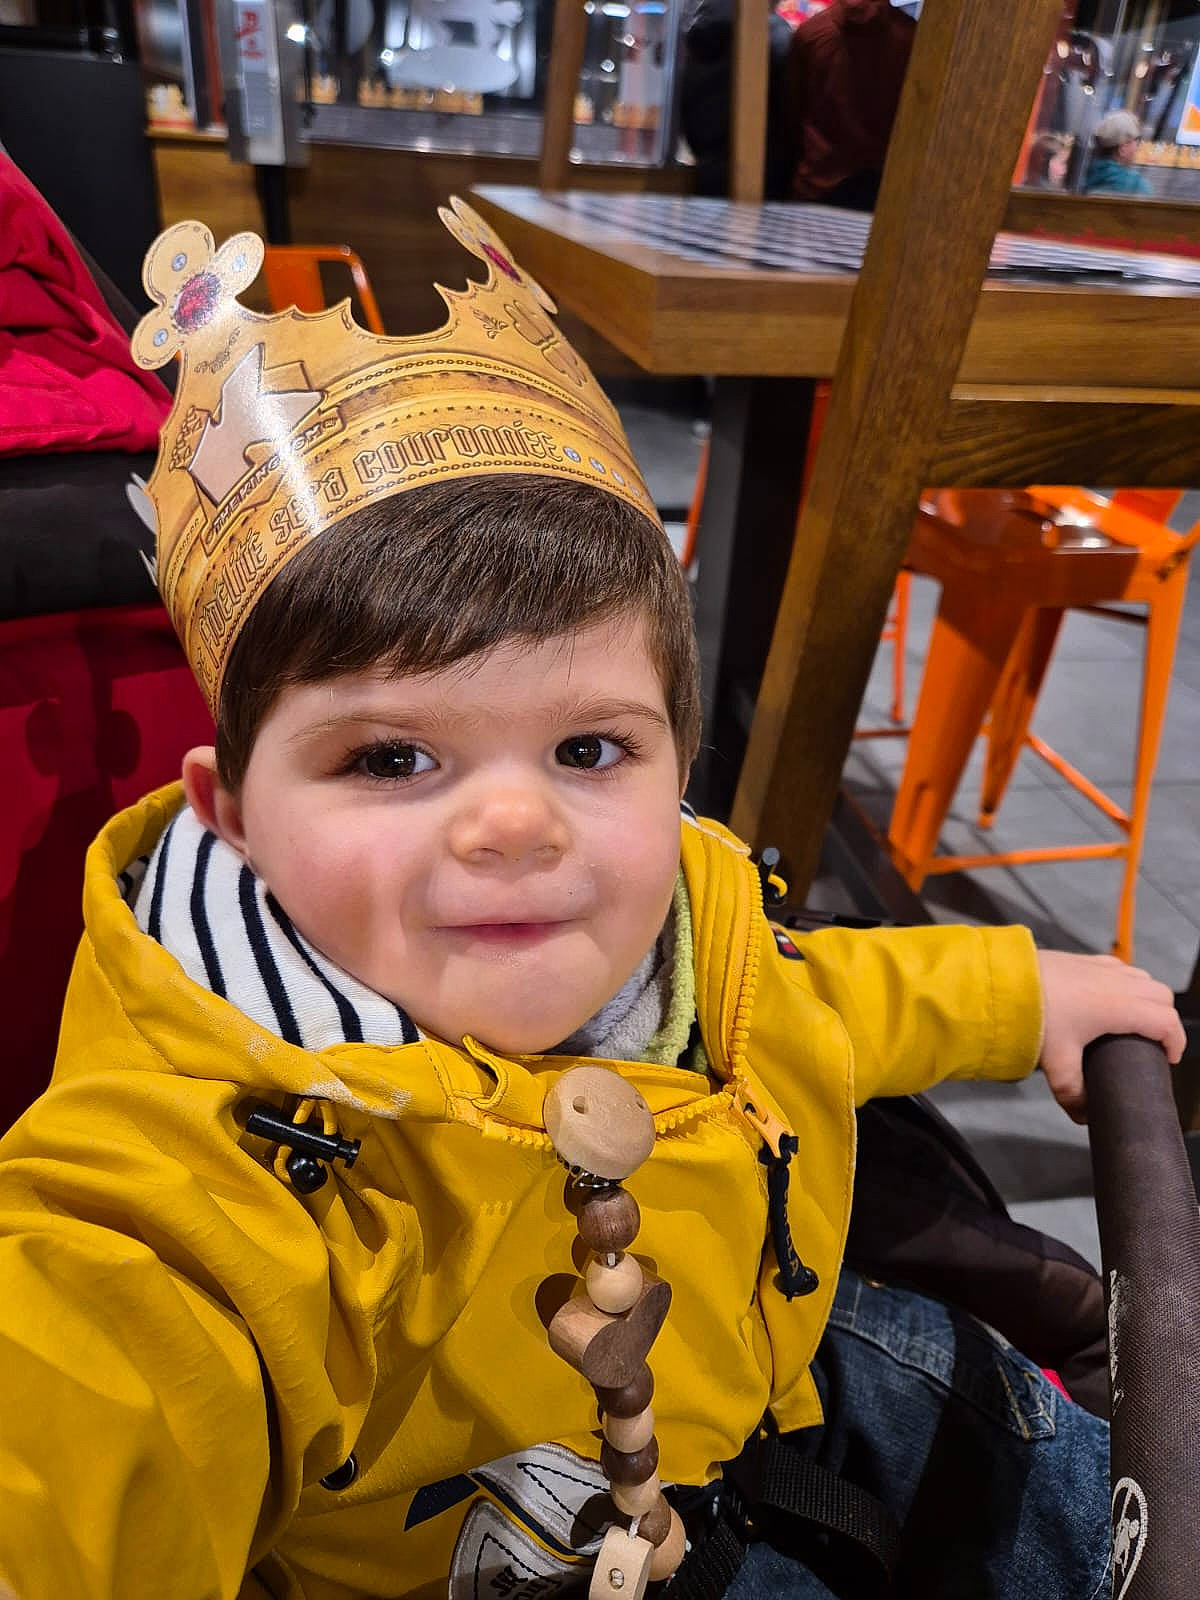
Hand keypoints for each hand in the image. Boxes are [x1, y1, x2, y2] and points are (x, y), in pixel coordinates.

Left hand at [1037, 950, 1184, 1122]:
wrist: (1001, 981)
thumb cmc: (1031, 1015)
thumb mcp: (1056, 1064)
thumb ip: (1073, 1094)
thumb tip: (1083, 1115)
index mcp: (1118, 1006)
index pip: (1166, 1022)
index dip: (1176, 1042)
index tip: (1170, 1059)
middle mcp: (1116, 982)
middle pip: (1162, 996)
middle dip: (1165, 1020)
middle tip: (1154, 1043)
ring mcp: (1099, 966)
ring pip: (1142, 978)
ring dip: (1147, 999)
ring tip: (1135, 1022)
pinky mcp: (1083, 959)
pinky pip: (1119, 968)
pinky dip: (1126, 983)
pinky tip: (1108, 999)